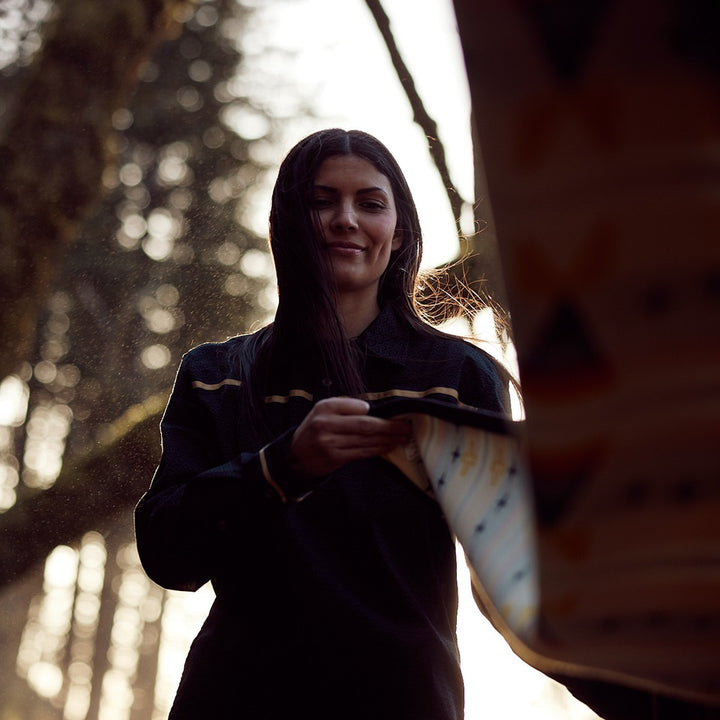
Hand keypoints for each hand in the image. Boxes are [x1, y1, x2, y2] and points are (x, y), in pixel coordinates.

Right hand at [290, 397, 411, 477]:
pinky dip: (377, 449)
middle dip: (389, 427)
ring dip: (388, 439)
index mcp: (325, 407)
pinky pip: (362, 453)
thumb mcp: (323, 410)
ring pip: (366, 440)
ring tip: (402, 437)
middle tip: (406, 427)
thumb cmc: (314, 429)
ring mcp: (330, 443)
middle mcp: (326, 424)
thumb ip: (345, 406)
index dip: (377, 412)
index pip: (358, 407)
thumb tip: (371, 409)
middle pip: (366, 425)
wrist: (295, 455)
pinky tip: (388, 446)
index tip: (394, 414)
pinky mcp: (335, 458)